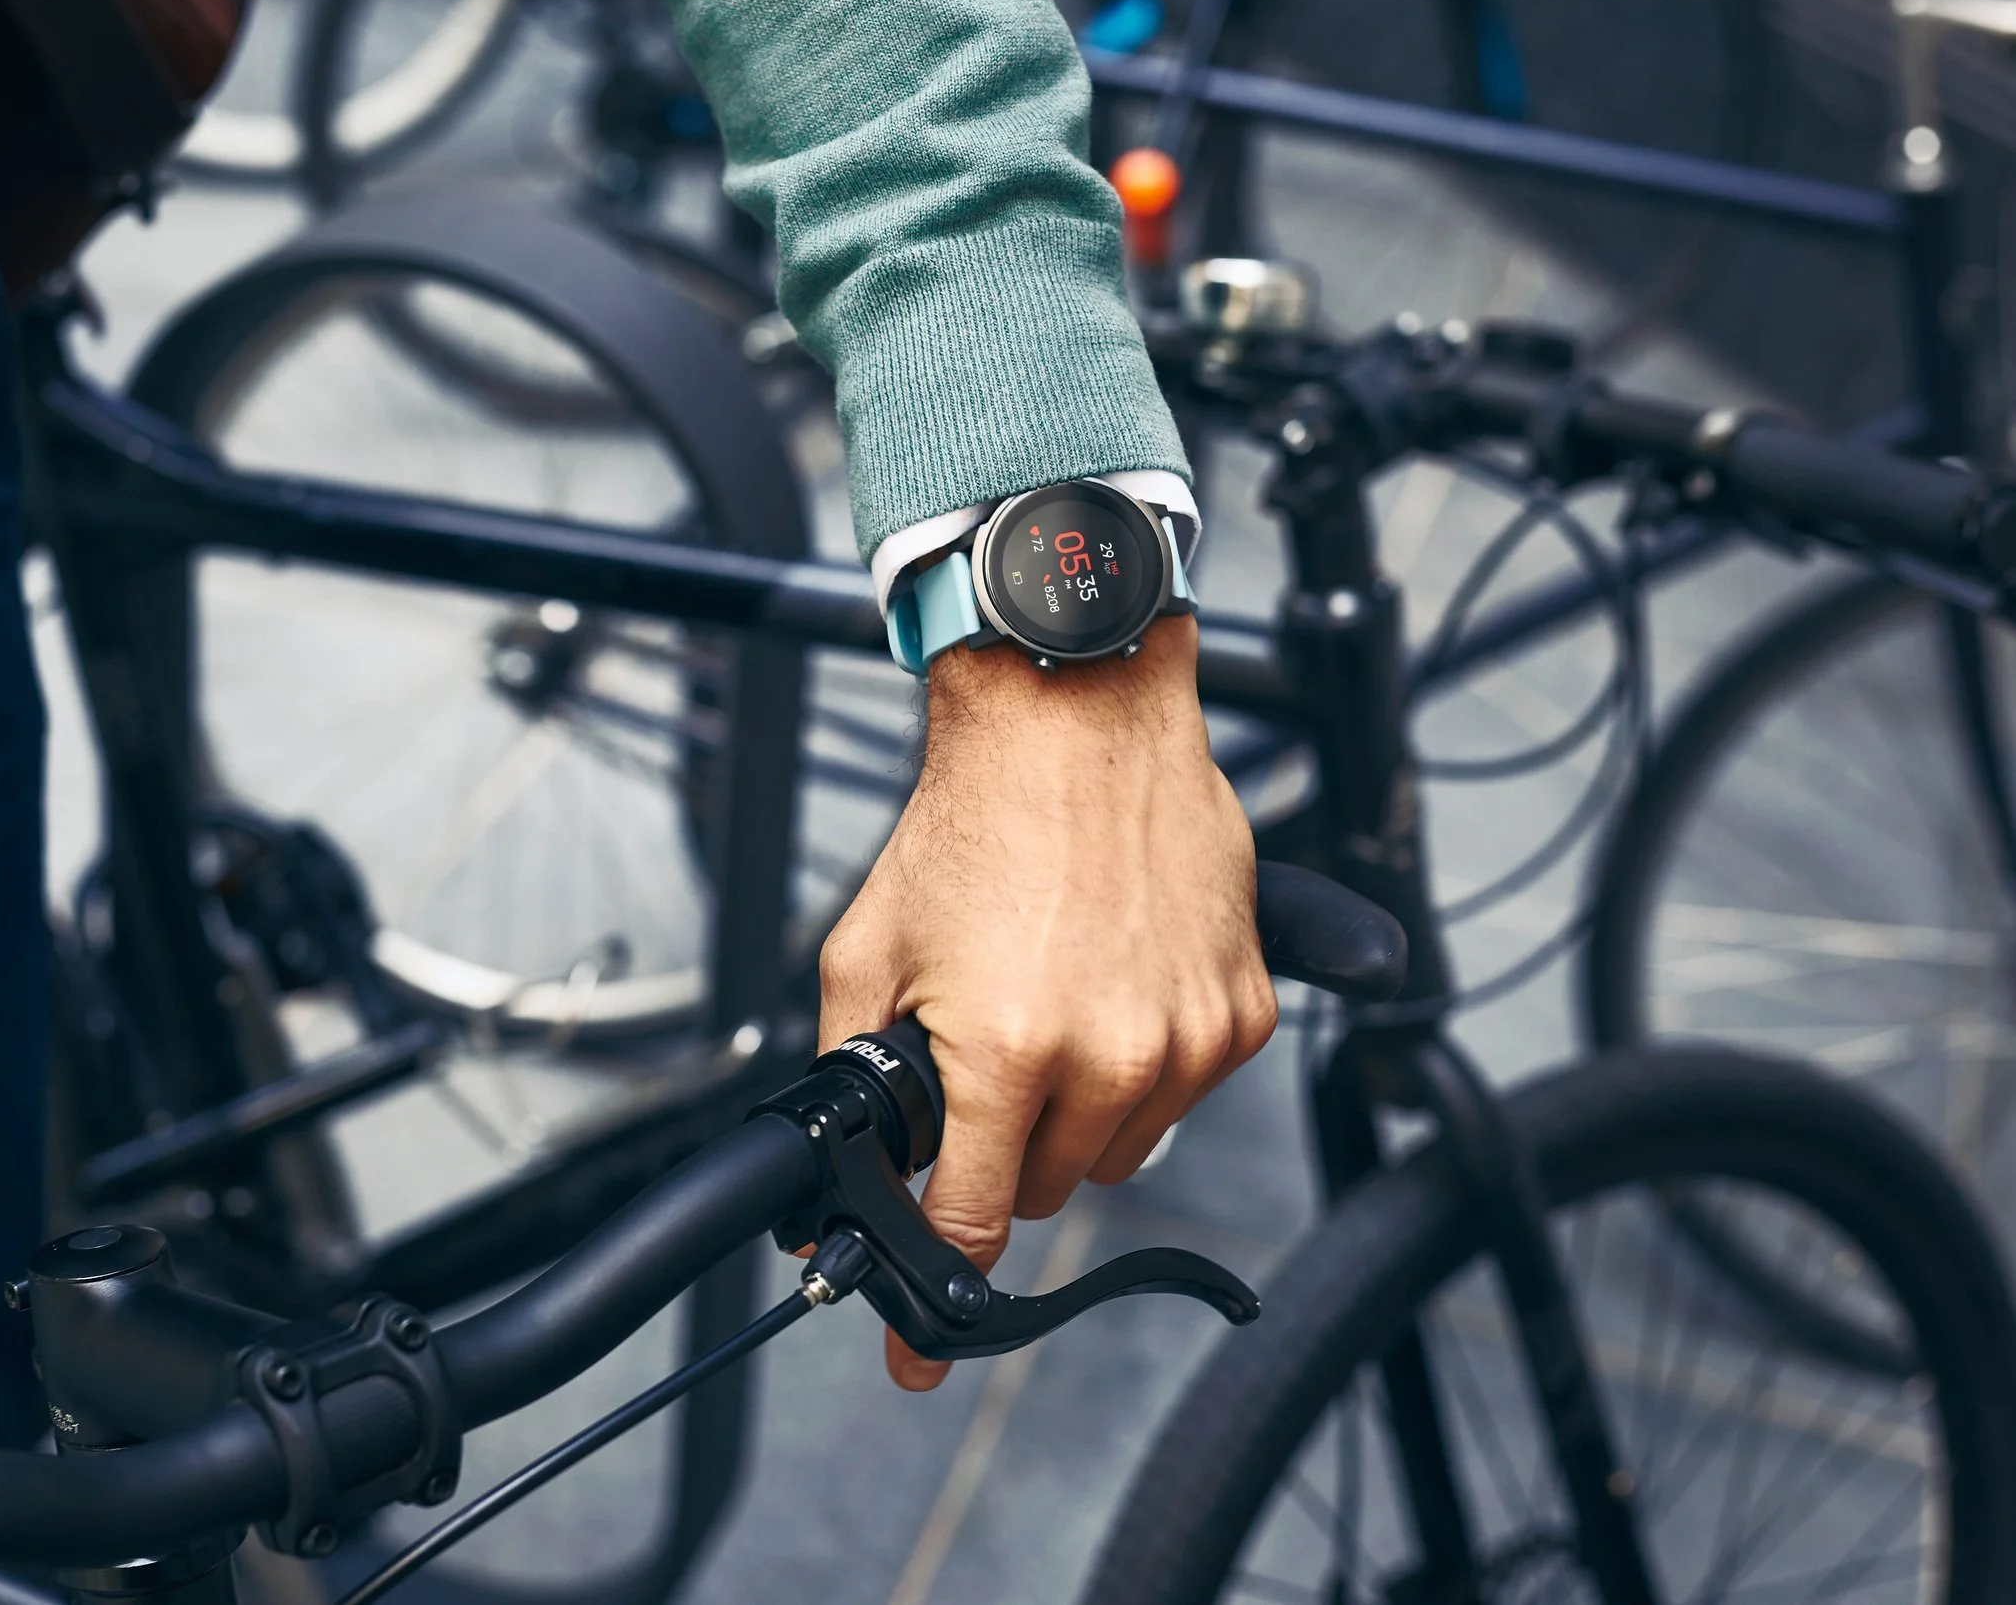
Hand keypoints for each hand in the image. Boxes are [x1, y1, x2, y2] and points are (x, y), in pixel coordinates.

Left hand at [818, 615, 1275, 1389]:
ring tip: (1048, 1006)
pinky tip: (1110, 984)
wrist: (1076, 722)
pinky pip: (1182, 1092)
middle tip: (985, 1066)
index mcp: (1006, 1049)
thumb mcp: (866, 952)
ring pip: (1120, 1153)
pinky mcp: (1240, 1014)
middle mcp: (1109, 1056)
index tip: (916, 1354)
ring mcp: (1186, 1039)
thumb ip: (849, 1074)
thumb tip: (836, 1167)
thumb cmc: (971, 824)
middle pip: (1049, 1191)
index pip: (976, 1222)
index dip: (936, 1293)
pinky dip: (1142, 1064)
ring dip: (1077, 1113)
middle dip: (1004, 1151)